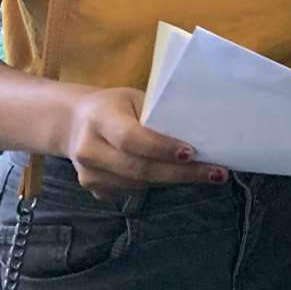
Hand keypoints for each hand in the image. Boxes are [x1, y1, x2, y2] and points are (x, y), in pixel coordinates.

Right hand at [62, 87, 219, 198]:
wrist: (74, 123)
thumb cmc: (117, 106)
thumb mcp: (134, 98)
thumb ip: (157, 114)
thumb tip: (202, 127)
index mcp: (100, 118)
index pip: (131, 138)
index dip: (161, 148)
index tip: (192, 152)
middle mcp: (88, 149)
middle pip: (138, 168)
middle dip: (181, 173)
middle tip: (216, 173)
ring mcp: (87, 174)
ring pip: (138, 184)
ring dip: (174, 181)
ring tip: (208, 174)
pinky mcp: (93, 189)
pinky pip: (132, 191)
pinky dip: (158, 184)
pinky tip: (178, 176)